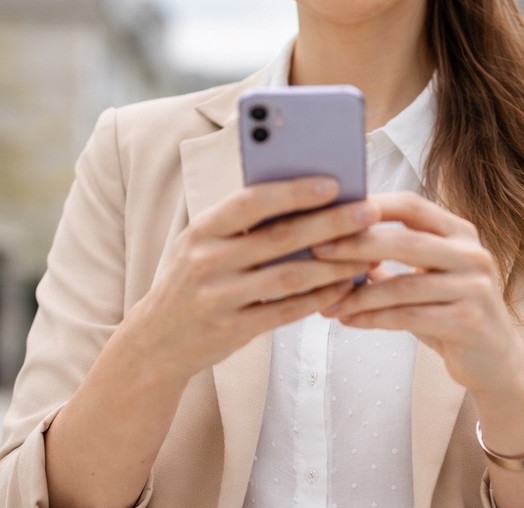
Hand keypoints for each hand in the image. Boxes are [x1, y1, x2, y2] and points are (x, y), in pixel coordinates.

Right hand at [120, 176, 378, 380]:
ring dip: (334, 264)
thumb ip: (242, 224)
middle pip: (280, 237)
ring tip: (368, 253)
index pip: (251, 201)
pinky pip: (286, 311)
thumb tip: (305, 199)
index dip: (293, 192)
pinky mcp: (233, 329)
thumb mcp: (203, 243)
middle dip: (330, 222)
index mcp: (203, 229)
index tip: (333, 183)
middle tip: (368, 212)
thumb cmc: (192, 279)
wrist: (155, 340)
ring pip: (289, 277)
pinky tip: (345, 287)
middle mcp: (208, 260)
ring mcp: (219, 297)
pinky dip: (319, 298)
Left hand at [313, 191, 523, 395]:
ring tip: (326, 301)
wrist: (496, 362)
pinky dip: (374, 319)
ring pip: (403, 285)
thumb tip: (332, 239)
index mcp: (459, 231)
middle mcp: (472, 253)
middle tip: (317, 250)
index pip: (411, 205)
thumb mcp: (423, 277)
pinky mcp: (470, 322)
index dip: (370, 207)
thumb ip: (388, 257)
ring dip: (359, 295)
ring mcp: (475, 287)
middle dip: (356, 245)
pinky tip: (349, 321)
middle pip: (404, 240)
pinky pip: (409, 317)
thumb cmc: (448, 311)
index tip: (330, 213)